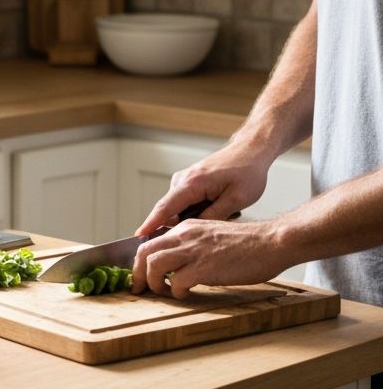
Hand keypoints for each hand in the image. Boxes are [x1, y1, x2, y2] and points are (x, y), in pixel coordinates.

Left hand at [132, 217, 286, 298]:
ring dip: (154, 283)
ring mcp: (193, 250)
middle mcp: (185, 235)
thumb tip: (178, 262)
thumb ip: (193, 244)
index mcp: (186, 228)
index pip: (151, 242)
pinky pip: (177, 282)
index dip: (141, 261)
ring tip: (164, 293)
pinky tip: (185, 294)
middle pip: (144, 252)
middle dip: (137, 273)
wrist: (272, 242)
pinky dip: (177, 291)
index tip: (141, 275)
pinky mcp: (204, 267)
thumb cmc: (248, 244)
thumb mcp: (211, 236)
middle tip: (140, 288)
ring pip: (154, 265)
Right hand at [135, 141, 271, 237]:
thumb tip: (192, 230)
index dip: (151, 224)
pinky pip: (184, 202)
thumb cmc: (247, 172)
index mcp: (192, 184)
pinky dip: (196, 209)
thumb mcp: (237, 199)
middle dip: (182, 225)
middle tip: (212, 224)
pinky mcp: (188, 181)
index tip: (138, 236)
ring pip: (179, 207)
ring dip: (194, 216)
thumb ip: (213, 216)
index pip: (165, 208)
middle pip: (170, 210)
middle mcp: (182, 180)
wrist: (250, 151)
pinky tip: (218, 205)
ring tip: (225, 210)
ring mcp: (183, 179)